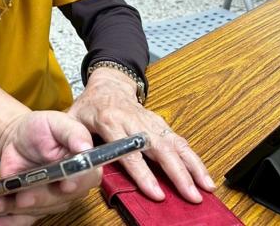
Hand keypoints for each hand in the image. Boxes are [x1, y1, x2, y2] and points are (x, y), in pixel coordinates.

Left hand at [0, 111, 99, 225]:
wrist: (19, 137)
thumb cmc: (42, 128)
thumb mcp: (57, 122)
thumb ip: (72, 132)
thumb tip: (84, 146)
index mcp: (83, 165)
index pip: (86, 177)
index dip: (76, 182)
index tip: (65, 184)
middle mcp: (71, 186)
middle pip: (60, 198)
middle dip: (40, 198)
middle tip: (23, 197)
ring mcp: (52, 198)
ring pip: (39, 209)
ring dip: (18, 209)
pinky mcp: (33, 205)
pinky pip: (25, 218)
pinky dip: (11, 221)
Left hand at [68, 67, 214, 202]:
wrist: (108, 84)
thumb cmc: (90, 106)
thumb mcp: (72, 118)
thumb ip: (73, 138)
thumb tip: (79, 158)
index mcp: (109, 120)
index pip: (129, 151)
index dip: (143, 173)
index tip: (156, 192)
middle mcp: (134, 120)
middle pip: (159, 148)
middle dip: (177, 173)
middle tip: (190, 195)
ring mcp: (149, 121)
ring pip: (174, 143)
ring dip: (192, 166)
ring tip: (206, 187)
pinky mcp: (160, 123)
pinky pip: (179, 140)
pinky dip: (194, 158)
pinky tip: (204, 174)